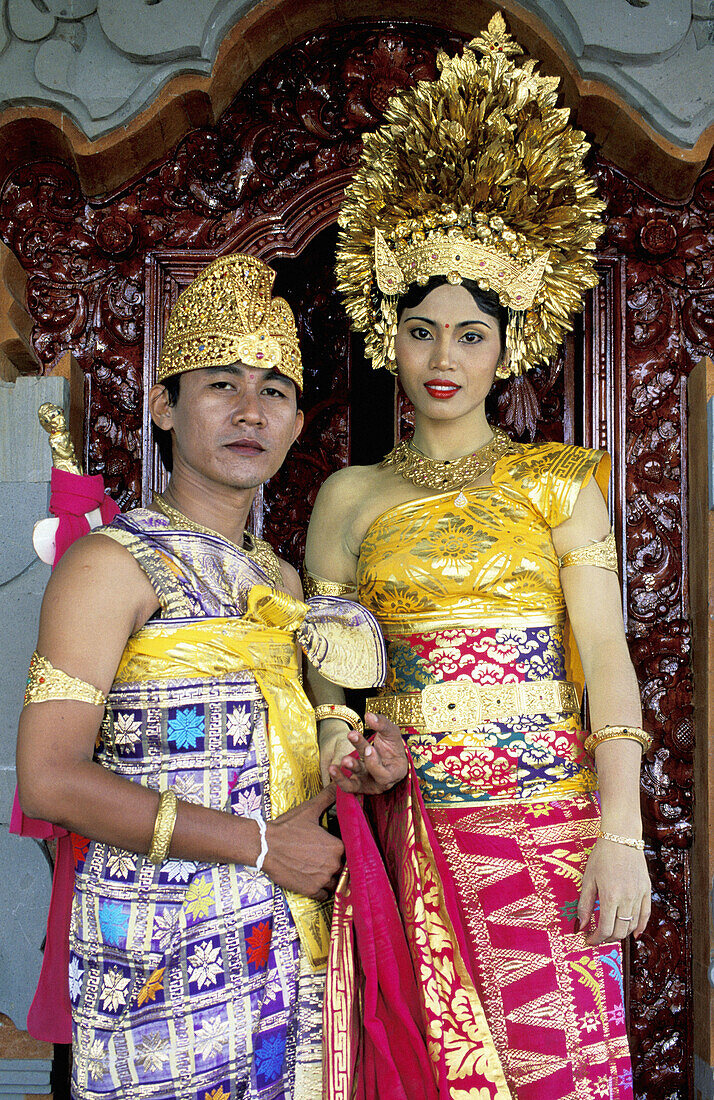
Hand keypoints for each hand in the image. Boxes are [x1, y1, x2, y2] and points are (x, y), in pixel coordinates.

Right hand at [262, 785, 343, 899]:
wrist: (264, 845)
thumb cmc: (287, 827)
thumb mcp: (309, 810)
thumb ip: (328, 797)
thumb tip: (339, 782)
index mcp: (337, 846)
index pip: (350, 851)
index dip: (342, 850)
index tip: (333, 847)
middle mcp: (334, 864)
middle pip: (344, 867)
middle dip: (337, 864)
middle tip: (323, 858)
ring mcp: (323, 880)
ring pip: (336, 882)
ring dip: (331, 878)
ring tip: (318, 869)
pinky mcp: (312, 891)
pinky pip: (325, 894)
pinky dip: (321, 889)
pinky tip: (312, 879)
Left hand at [329, 712, 407, 794]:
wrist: (387, 754)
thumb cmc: (392, 745)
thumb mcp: (391, 732)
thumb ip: (382, 724)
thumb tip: (369, 715)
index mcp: (395, 772)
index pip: (385, 774)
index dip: (375, 763)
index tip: (368, 748)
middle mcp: (381, 782)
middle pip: (369, 775)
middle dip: (359, 765)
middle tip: (349, 758)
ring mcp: (368, 784)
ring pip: (356, 782)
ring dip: (347, 772)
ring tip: (342, 760)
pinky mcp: (357, 785)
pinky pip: (347, 786)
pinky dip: (339, 778)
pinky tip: (332, 768)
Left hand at [577, 837, 650, 944]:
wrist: (621, 838)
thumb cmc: (602, 856)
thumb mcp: (588, 879)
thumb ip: (585, 905)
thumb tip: (581, 926)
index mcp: (610, 896)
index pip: (605, 928)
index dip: (596, 939)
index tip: (589, 940)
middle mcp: (627, 899)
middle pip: (620, 931)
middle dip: (607, 938)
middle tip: (598, 937)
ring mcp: (639, 895)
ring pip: (633, 925)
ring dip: (621, 933)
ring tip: (611, 933)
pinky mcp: (647, 890)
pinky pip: (646, 914)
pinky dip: (641, 926)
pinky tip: (634, 934)